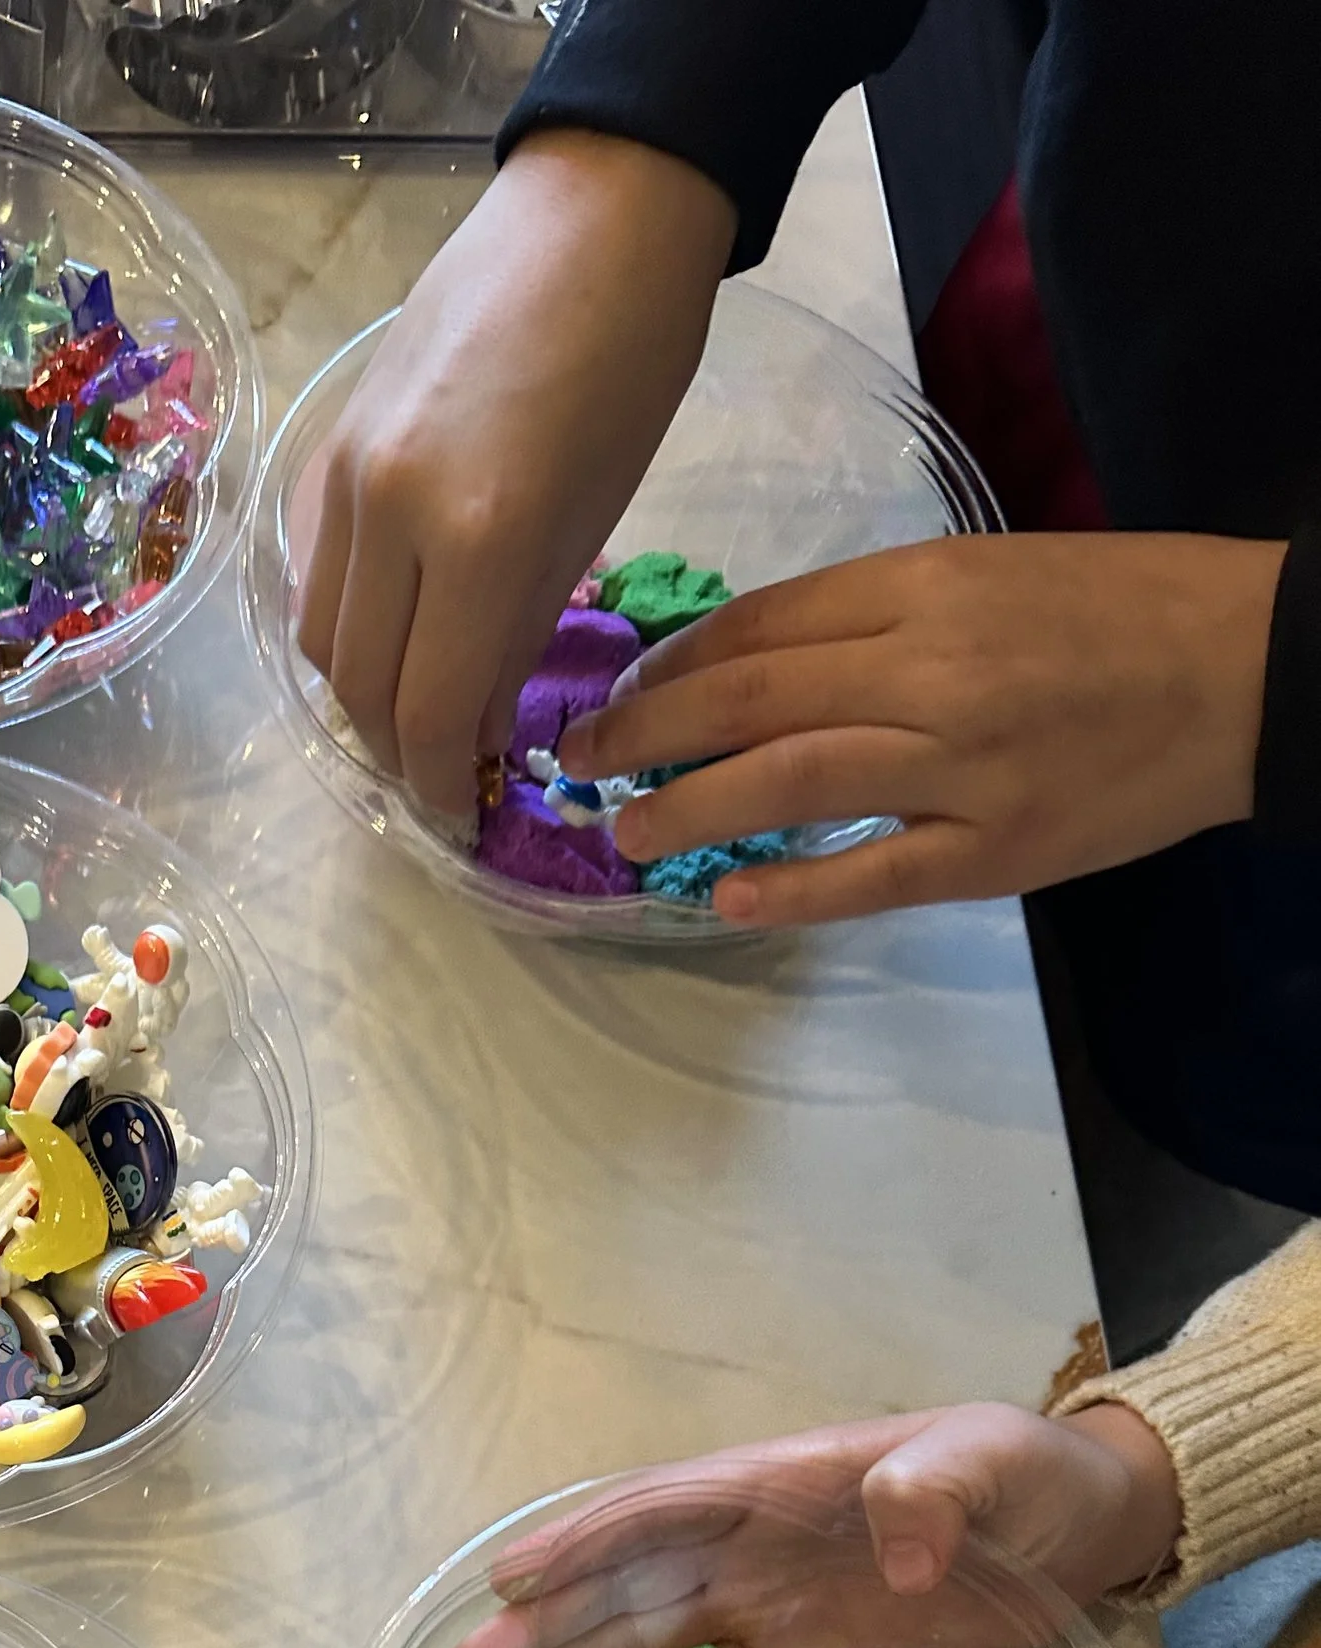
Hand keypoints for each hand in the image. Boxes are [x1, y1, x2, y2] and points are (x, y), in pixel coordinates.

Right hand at [292, 132, 734, 818]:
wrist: (592, 215)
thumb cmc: (629, 366)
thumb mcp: (591, 522)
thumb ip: (516, 636)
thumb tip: (473, 733)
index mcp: (475, 538)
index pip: (428, 713)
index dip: (440, 786)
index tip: (464, 822)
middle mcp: (386, 514)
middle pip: (359, 690)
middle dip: (397, 754)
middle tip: (441, 779)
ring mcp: (343, 478)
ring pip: (320, 641)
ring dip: (361, 696)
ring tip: (414, 712)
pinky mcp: (327, 449)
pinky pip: (311, 575)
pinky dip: (342, 627)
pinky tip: (388, 636)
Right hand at [450, 1399, 1180, 1647]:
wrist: (1086, 1531)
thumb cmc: (1032, 1480)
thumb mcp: (996, 1462)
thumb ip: (940, 1489)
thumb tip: (896, 1546)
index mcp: (781, 1485)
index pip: (667, 1509)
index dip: (590, 1542)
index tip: (516, 1576)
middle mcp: (757, 1548)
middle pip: (635, 1583)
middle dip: (551, 1622)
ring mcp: (774, 1609)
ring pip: (655, 1640)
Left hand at [562, 531, 1287, 923]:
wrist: (1248, 670)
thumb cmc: (1116, 612)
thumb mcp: (989, 572)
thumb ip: (877, 612)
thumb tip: (755, 659)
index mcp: (923, 587)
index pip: (761, 626)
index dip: (670, 663)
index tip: (616, 688)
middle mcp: (926, 670)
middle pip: (748, 699)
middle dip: (644, 732)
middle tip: (578, 762)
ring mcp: (958, 765)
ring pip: (788, 781)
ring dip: (687, 809)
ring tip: (624, 833)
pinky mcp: (994, 849)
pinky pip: (871, 873)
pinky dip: (791, 887)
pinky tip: (726, 896)